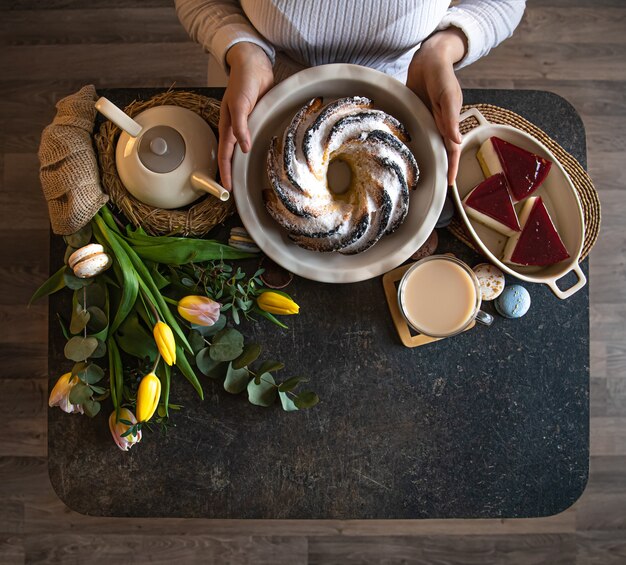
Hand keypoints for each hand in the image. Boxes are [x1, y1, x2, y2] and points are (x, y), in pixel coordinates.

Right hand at [218, 42, 273, 189]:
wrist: (254, 63)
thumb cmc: (244, 80)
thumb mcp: (240, 104)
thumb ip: (241, 126)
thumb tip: (243, 148)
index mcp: (228, 126)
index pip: (225, 155)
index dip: (225, 173)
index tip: (227, 189)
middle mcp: (235, 127)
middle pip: (231, 156)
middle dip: (230, 173)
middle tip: (233, 190)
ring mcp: (245, 124)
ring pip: (241, 149)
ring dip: (240, 164)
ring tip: (243, 179)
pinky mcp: (256, 119)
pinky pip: (252, 139)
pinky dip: (251, 150)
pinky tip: (256, 157)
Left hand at [406, 28, 466, 184]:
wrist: (429, 56)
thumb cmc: (441, 73)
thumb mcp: (447, 94)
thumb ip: (451, 117)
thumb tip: (457, 142)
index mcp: (449, 122)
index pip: (452, 151)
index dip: (451, 167)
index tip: (449, 185)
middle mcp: (438, 123)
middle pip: (439, 151)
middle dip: (438, 168)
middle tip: (432, 187)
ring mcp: (426, 119)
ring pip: (427, 143)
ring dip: (424, 158)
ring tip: (417, 175)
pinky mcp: (414, 113)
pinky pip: (413, 131)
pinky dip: (410, 143)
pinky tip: (402, 151)